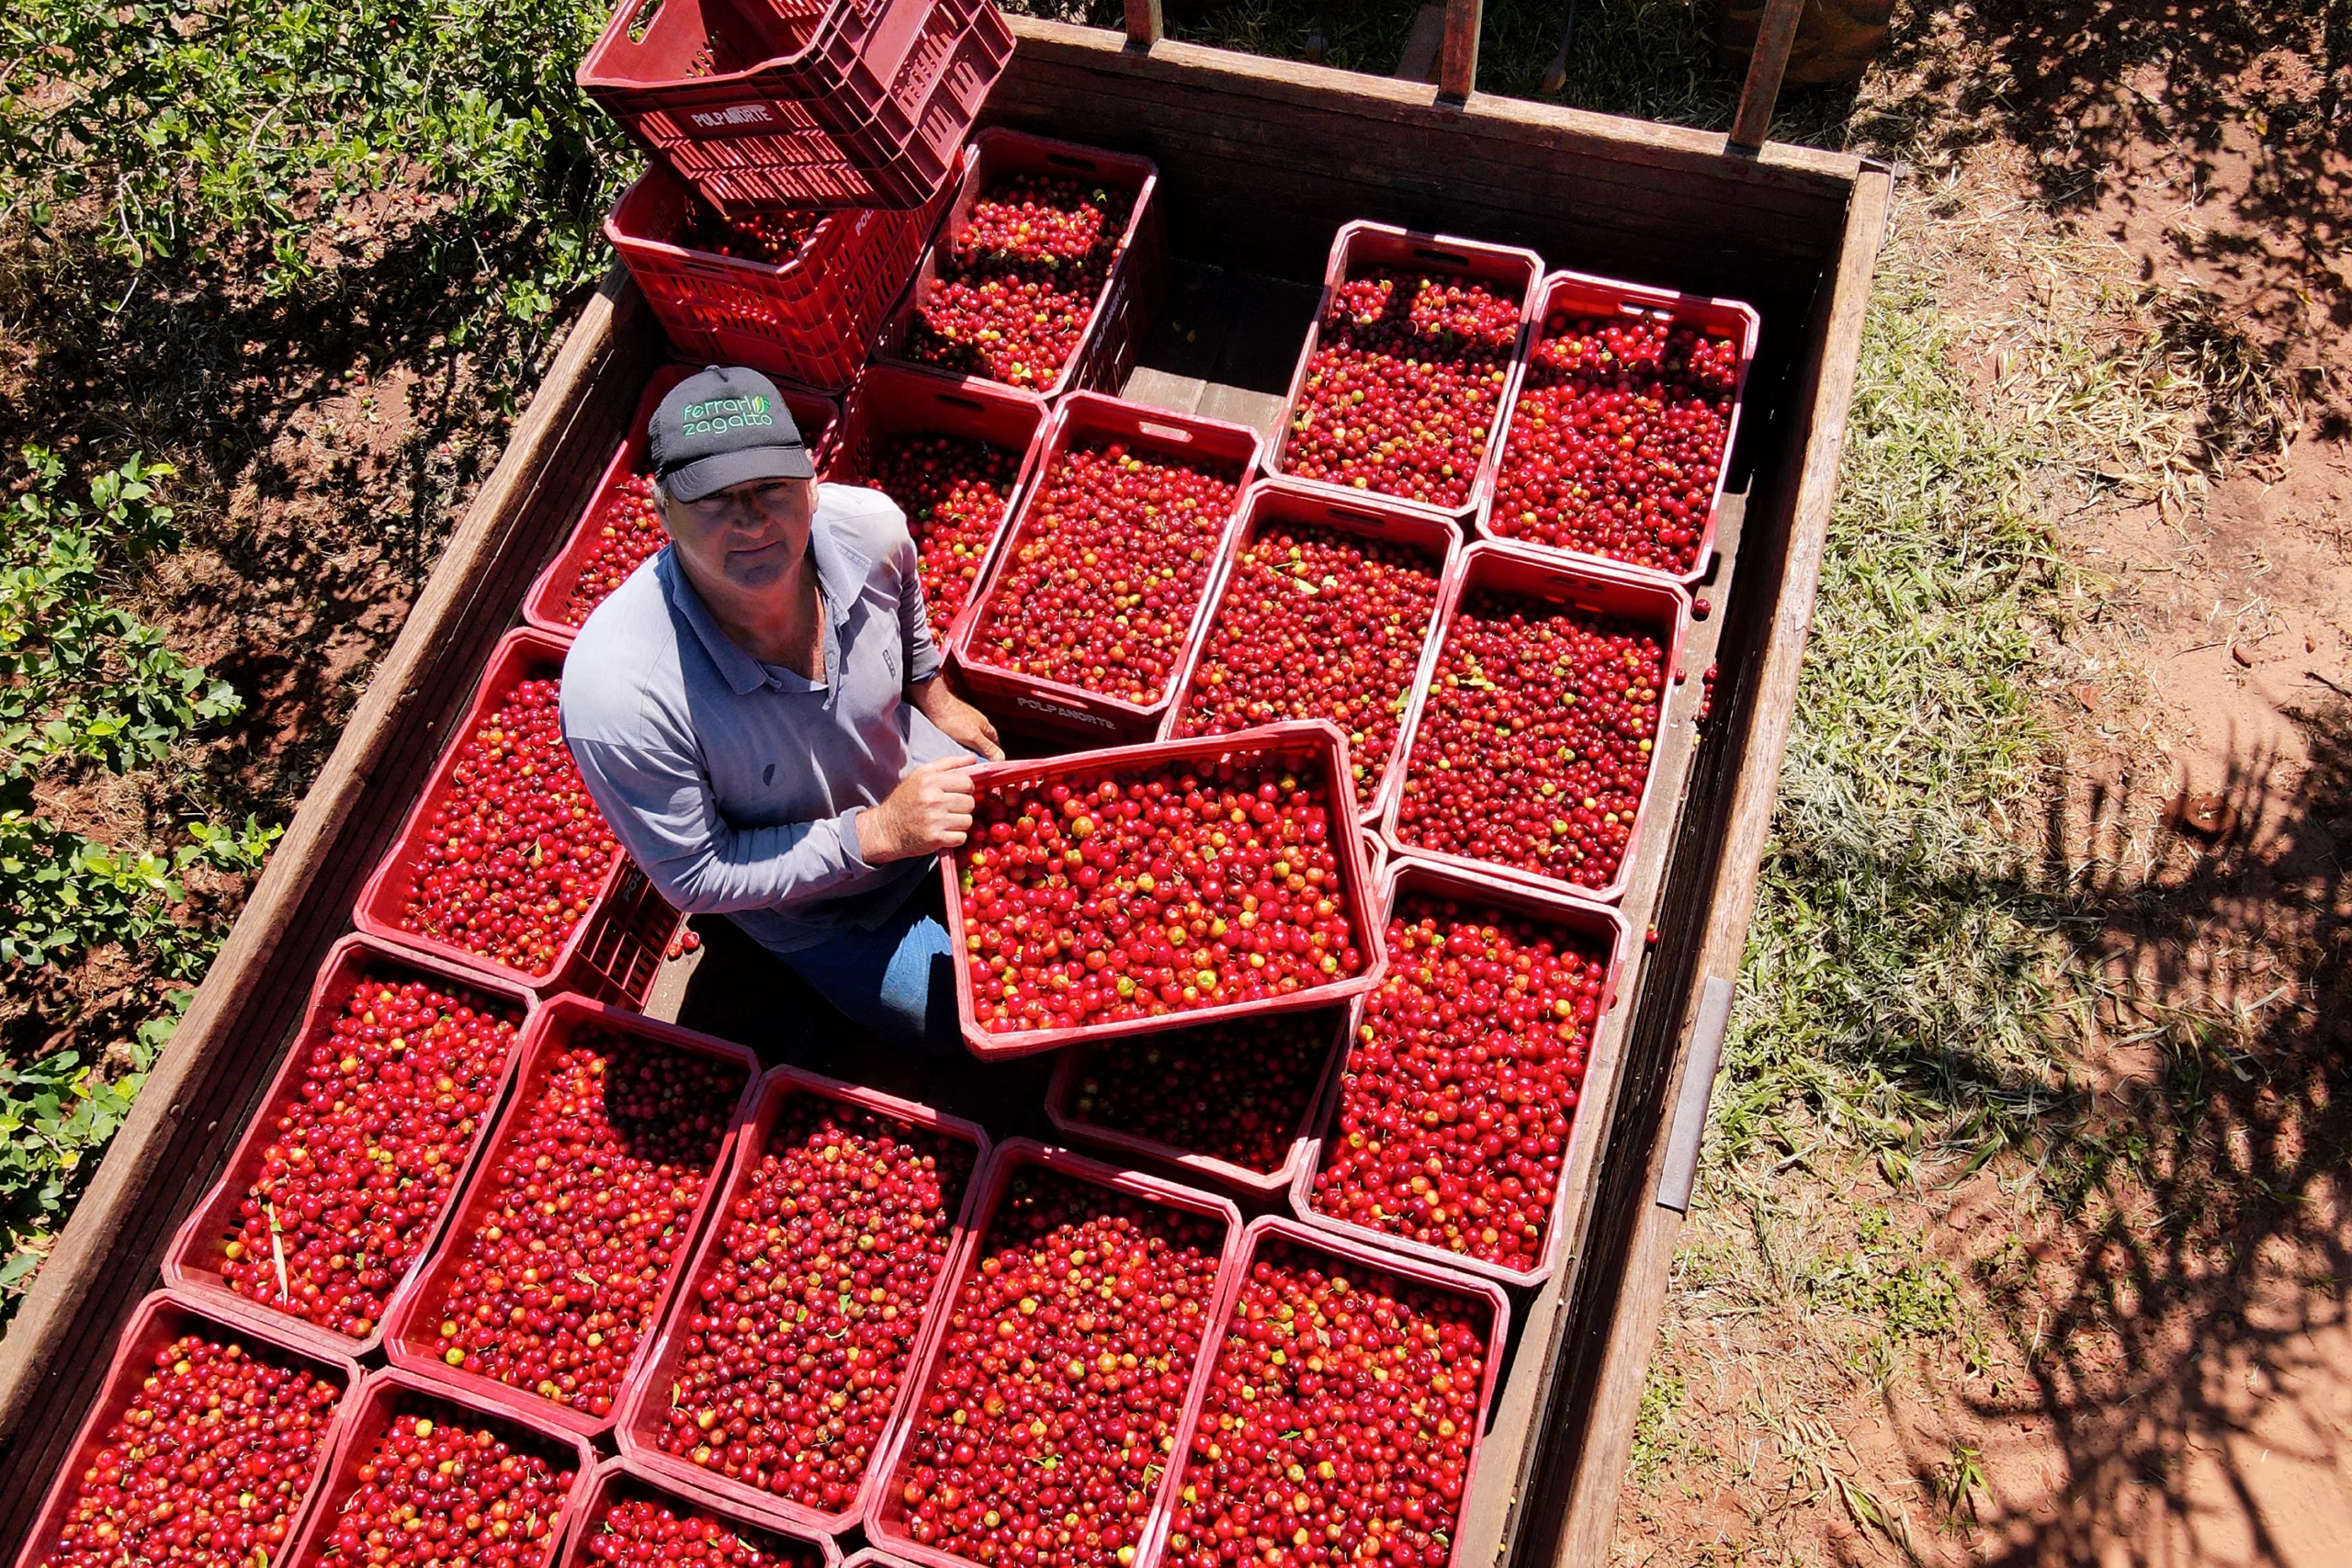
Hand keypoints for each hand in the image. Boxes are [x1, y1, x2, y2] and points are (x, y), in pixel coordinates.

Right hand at [858, 755, 976, 863]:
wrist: (886, 828)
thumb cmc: (906, 799)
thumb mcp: (921, 775)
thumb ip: (948, 764)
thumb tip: (973, 759)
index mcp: (930, 780)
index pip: (967, 782)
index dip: (966, 788)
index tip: (958, 793)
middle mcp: (933, 799)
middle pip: (970, 802)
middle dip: (963, 806)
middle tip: (949, 808)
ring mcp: (934, 820)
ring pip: (968, 820)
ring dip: (960, 822)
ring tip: (945, 820)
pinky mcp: (935, 839)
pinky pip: (961, 837)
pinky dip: (955, 837)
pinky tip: (943, 832)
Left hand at [910, 677, 1004, 760]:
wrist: (936, 704)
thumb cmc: (953, 719)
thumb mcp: (973, 738)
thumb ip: (987, 748)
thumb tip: (1001, 758)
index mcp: (987, 727)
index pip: (997, 746)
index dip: (995, 758)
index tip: (990, 769)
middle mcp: (981, 724)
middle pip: (987, 743)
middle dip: (984, 754)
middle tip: (978, 767)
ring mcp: (969, 722)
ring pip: (976, 739)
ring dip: (973, 749)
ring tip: (967, 759)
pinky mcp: (958, 721)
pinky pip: (965, 736)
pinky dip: (964, 743)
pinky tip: (958, 747)